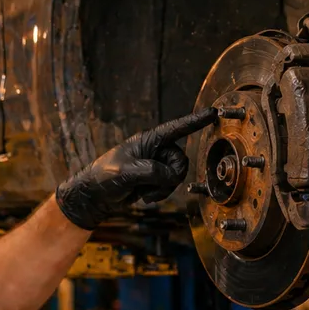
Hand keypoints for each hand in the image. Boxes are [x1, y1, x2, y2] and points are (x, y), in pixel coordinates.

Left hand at [55, 107, 219, 229]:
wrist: (96, 196)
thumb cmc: (105, 177)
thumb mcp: (125, 173)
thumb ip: (150, 171)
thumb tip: (169, 175)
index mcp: (147, 140)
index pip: (175, 129)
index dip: (194, 121)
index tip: (212, 114)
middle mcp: (155, 150)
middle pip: (180, 161)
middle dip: (169, 178)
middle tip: (149, 186)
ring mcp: (156, 164)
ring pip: (177, 176)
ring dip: (162, 189)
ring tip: (142, 192)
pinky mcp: (156, 178)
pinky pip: (170, 186)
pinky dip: (159, 194)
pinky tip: (143, 196)